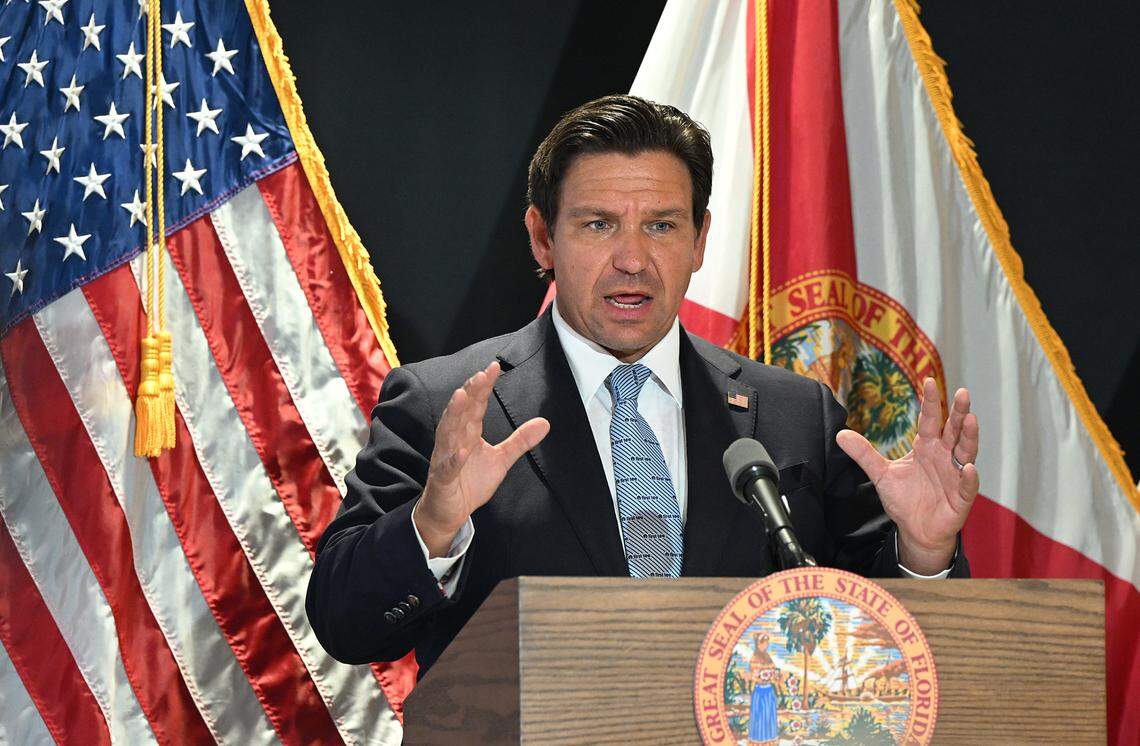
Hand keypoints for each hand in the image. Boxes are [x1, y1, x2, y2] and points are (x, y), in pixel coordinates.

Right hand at [413, 361, 549, 556]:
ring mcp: (446, 457)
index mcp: (468, 432)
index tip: (494, 367)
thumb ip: (520, 441)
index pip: (476, 405)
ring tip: (462, 397)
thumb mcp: (501, 460)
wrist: (450, 512)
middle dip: (470, 392)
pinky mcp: (443, 478)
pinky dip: (453, 459)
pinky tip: (461, 451)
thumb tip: (545, 422)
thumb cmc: (470, 482)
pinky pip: (447, 467)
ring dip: (455, 414)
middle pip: (462, 411)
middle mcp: (455, 439)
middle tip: (481, 375)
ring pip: (448, 432)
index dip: (484, 387)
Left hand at [836, 378, 978, 574]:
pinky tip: (968, 467)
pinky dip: (968, 476)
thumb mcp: (881, 474)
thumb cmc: (904, 499)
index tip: (928, 380)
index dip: (930, 402)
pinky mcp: (961, 497)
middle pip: (953, 430)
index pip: (929, 420)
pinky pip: (968, 485)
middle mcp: (944, 456)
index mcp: (926, 447)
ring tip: (970, 420)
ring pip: (965, 452)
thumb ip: (864, 454)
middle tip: (962, 392)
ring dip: (969, 437)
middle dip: (959, 411)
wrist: (916, 530)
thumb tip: (840, 434)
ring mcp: (956, 475)